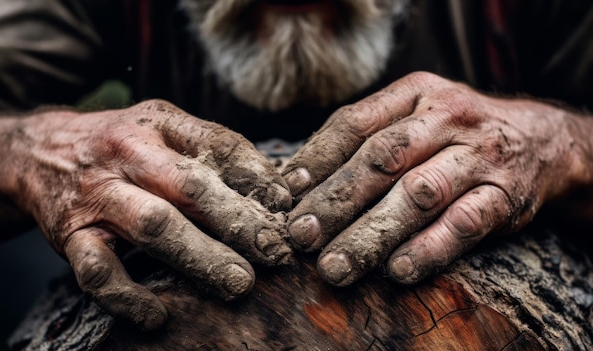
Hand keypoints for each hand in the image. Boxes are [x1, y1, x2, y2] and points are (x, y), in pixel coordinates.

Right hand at [4, 100, 293, 328]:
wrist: (37, 151)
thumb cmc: (119, 142)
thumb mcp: (163, 126)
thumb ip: (212, 149)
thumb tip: (274, 187)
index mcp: (158, 124)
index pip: (218, 145)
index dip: (258, 176)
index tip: (287, 206)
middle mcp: (127, 155)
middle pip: (190, 187)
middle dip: (238, 222)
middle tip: (276, 253)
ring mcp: (98, 196)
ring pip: (153, 226)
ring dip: (201, 257)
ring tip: (239, 284)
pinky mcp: (70, 236)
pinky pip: (98, 272)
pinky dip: (128, 297)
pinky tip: (157, 316)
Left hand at [282, 72, 590, 285]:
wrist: (541, 139)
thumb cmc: (455, 133)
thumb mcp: (414, 115)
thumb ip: (365, 138)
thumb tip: (299, 178)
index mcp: (415, 94)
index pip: (355, 122)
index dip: (317, 158)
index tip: (287, 192)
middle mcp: (447, 118)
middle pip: (381, 159)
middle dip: (335, 200)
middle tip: (300, 235)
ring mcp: (478, 156)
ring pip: (418, 194)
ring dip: (371, 233)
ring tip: (335, 266)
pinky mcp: (504, 195)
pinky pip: (464, 225)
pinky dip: (428, 249)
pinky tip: (396, 271)